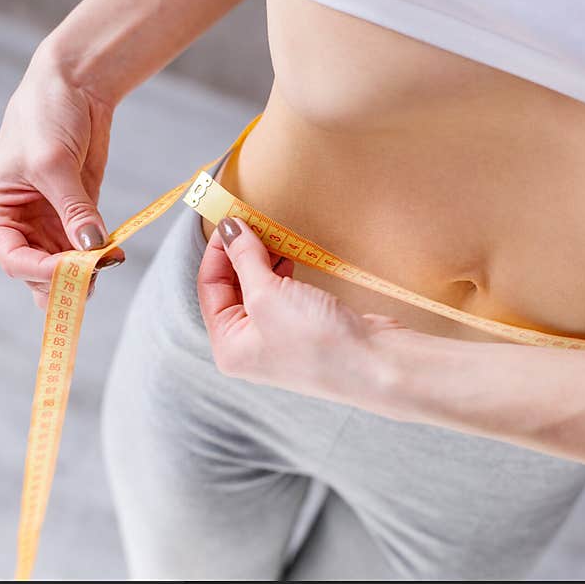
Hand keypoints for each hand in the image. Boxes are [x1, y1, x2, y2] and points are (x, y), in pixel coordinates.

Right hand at [0, 60, 123, 307]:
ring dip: (86, 271)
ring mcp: (46, 224)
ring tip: (109, 261)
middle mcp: (16, 224)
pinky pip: (85, 250)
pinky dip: (99, 256)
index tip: (76, 272)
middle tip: (96, 273)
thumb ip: (74, 209)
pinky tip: (115, 253)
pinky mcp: (74, 217)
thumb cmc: (45, 116)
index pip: (14, 259)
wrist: (73, 88)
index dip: (44, 272)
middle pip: (38, 272)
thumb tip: (93, 249)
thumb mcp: (54, 163)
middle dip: (66, 277)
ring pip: (63, 267)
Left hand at [197, 217, 405, 400]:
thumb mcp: (268, 294)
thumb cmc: (317, 341)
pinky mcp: (303, 331)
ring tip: (271, 235)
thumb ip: (245, 259)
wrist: (375, 364)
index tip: (231, 219)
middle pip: (231, 288)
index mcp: (228, 348)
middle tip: (252, 222)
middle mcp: (249, 347)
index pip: (209, 288)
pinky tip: (289, 257)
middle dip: (240, 254)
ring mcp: (277, 340)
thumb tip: (230, 229)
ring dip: (262, 260)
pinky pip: (281, 294)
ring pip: (258, 289)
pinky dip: (281, 273)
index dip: (218, 251)